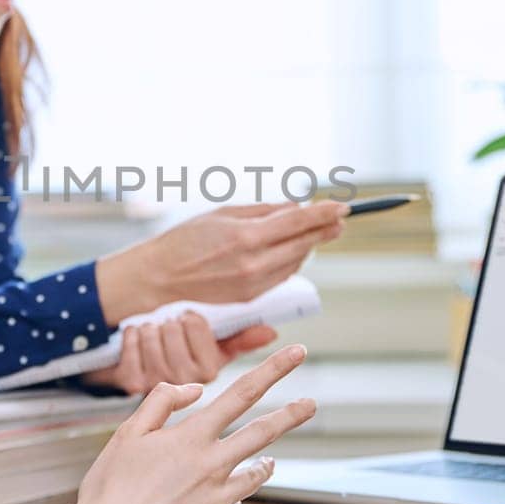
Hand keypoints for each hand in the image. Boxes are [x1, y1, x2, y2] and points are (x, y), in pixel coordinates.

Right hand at [55, 343, 316, 503]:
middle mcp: (213, 465)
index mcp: (191, 437)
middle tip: (310, 404)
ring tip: (265, 460)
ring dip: (263, 463)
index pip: (241, 393)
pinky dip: (229, 499)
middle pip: (264, 432)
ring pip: (257, 472)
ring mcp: (221, 498)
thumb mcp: (127, 434)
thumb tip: (195, 389)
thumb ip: (162, 402)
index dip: (273, 369)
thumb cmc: (111, 491)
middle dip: (292, 414)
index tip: (296, 353)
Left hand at [80, 313, 277, 394]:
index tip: (189, 326)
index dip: (188, 320)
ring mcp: (157, 382)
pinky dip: (131, 335)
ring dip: (150, 330)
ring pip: (151, 332)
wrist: (139, 416)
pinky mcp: (132, 382)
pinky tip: (137, 346)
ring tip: (155, 343)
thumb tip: (270, 332)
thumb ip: (241, 340)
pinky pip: (131, 338)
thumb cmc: (179, 368)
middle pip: (172, 329)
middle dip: (169, 325)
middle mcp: (185, 379)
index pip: (195, 324)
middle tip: (169, 332)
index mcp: (207, 371)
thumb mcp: (214, 354)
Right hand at [95, 201, 346, 323]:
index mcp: (247, 236)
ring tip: (316, 231)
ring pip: (296, 262)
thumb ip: (262, 212)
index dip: (324, 214)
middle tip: (339, 219)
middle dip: (324, 230)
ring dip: (308, 245)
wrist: (161, 276)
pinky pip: (282, 275)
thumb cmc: (187, 239)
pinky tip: (292, 250)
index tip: (342, 206)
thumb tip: (294, 209)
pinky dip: (291, 261)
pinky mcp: (251, 297)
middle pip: (304, 244)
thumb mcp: (224, 214)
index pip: (298, 223)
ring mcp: (254, 283)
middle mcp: (254, 263)